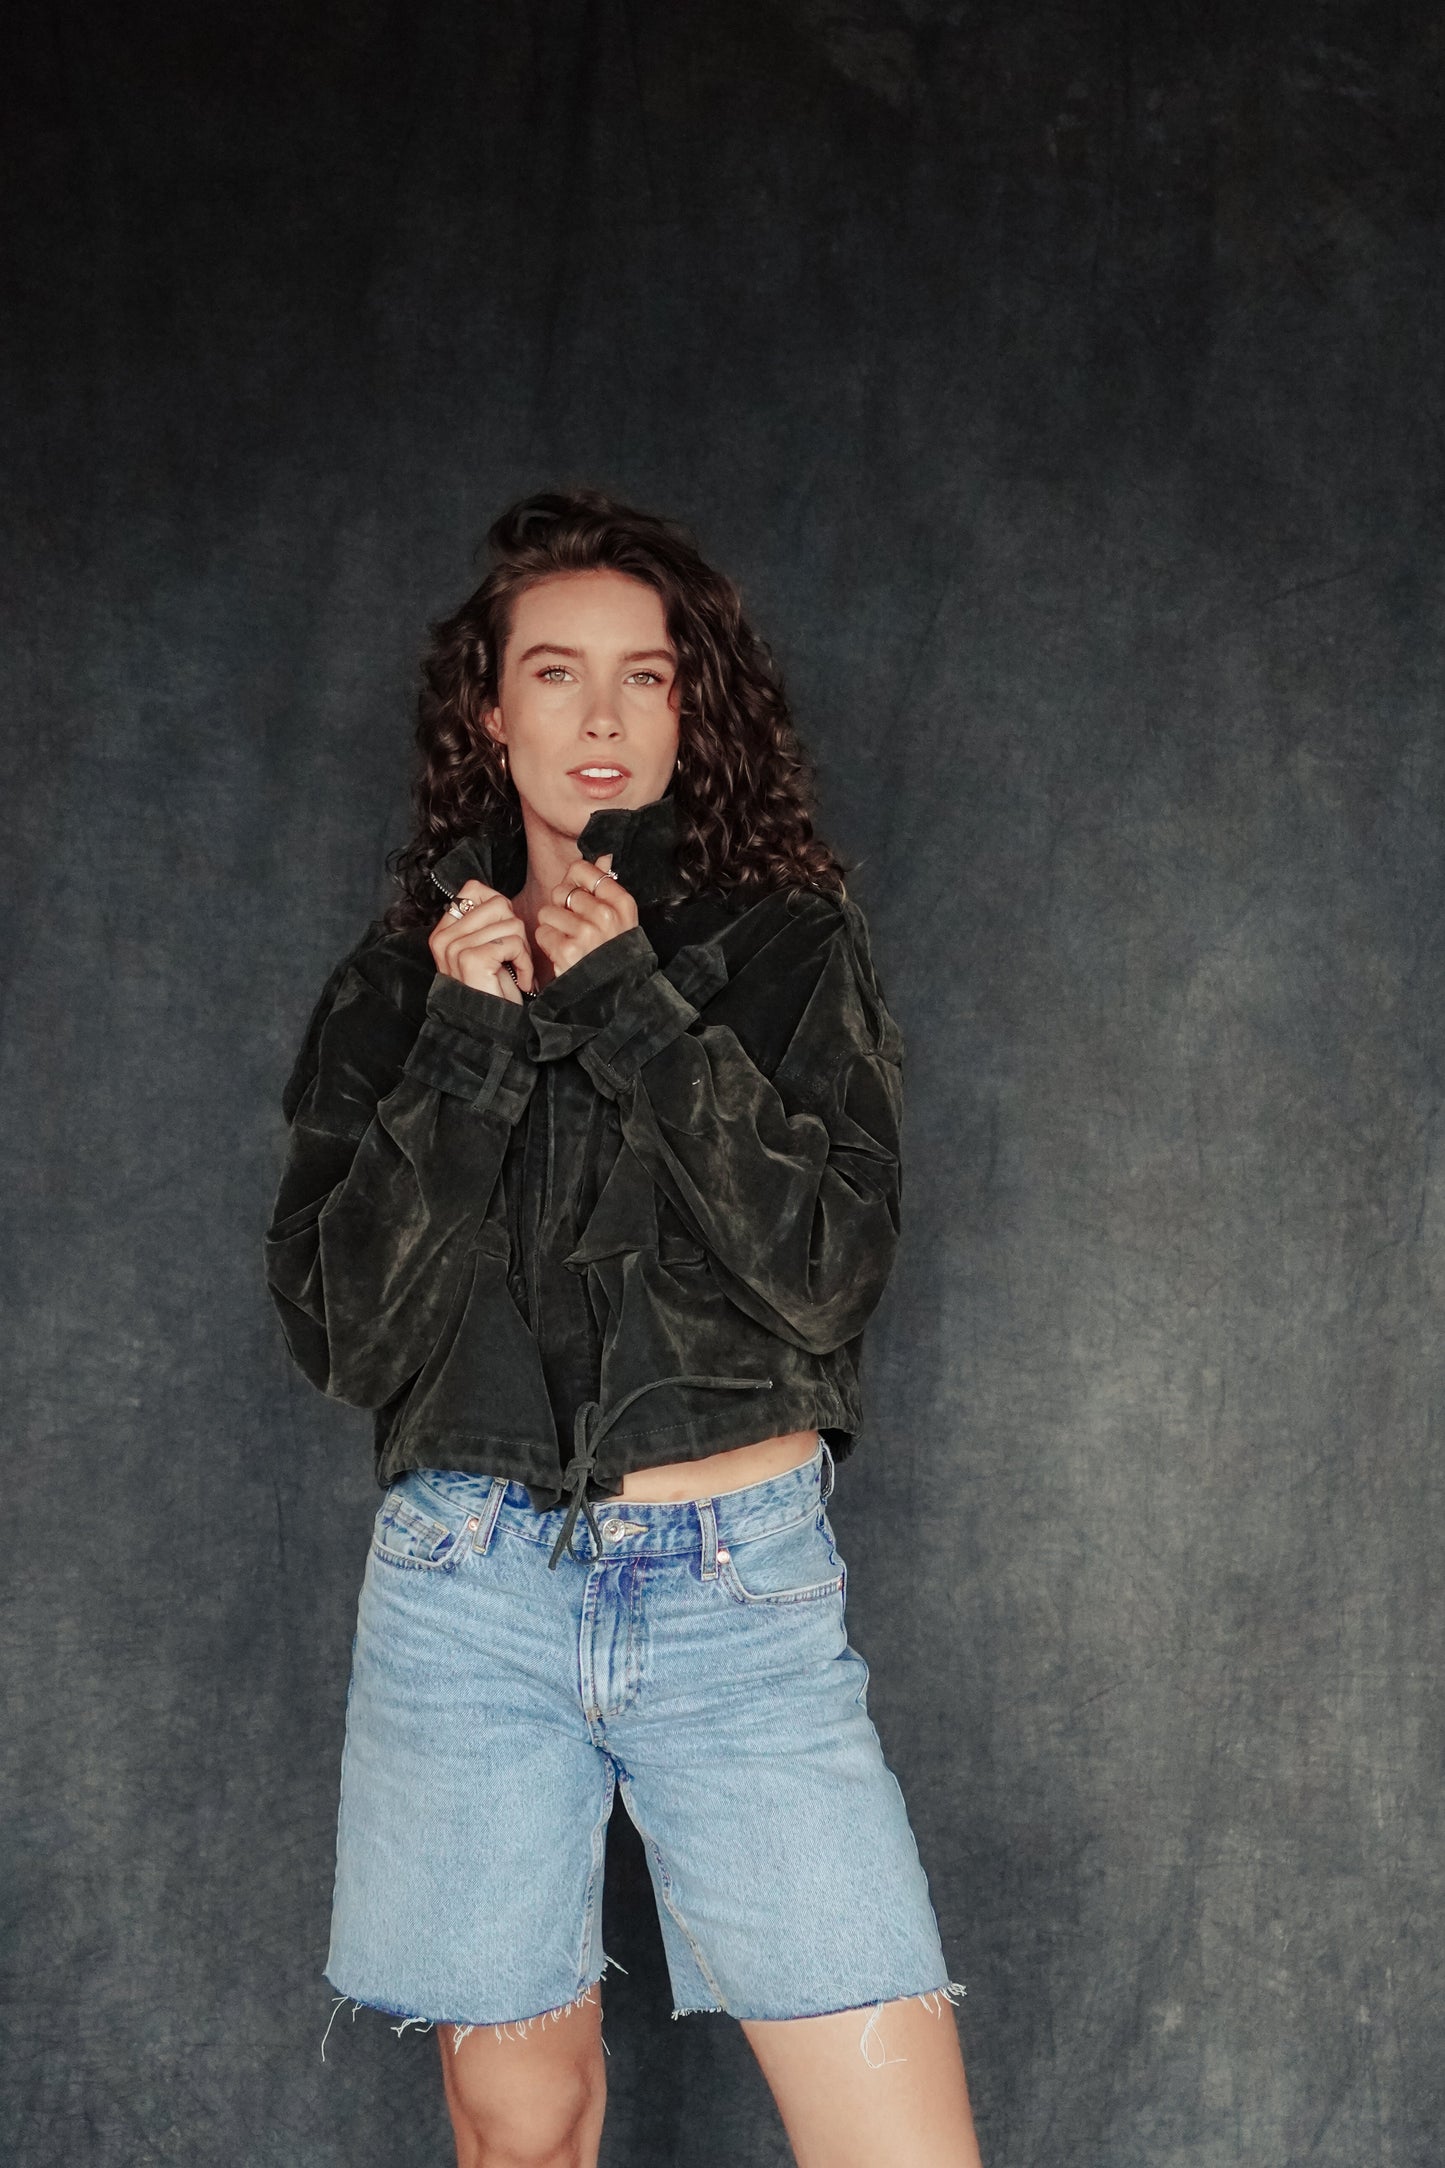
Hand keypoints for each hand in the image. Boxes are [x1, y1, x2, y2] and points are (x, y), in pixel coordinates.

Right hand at [429, 881, 534, 1004]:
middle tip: (513, 959)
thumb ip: (484, 923)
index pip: (474, 889)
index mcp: (443, 932)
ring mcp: (454, 948)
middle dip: (516, 932)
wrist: (492, 1030)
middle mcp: (443, 938)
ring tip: (516, 973)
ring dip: (523, 951)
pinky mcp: (471, 958)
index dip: (500, 910)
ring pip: (511, 922)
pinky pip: (514, 942)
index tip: (502, 939)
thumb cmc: (494, 992)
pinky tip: (520, 981)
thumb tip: (499, 899)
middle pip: (499, 904)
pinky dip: (525, 964)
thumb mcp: (485, 950)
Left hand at [534, 853, 637, 981]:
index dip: (573, 882)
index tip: (578, 898)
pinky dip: (548, 944)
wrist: (615, 993)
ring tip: (569, 941)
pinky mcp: (567, 951)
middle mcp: (605, 915)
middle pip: (562, 891)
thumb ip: (608, 887)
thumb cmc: (615, 953)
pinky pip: (543, 932)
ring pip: (548, 911)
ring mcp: (586, 933)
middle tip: (574, 927)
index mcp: (621, 903)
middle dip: (562, 908)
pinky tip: (563, 953)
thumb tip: (603, 855)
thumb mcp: (622, 919)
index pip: (583, 869)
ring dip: (553, 927)